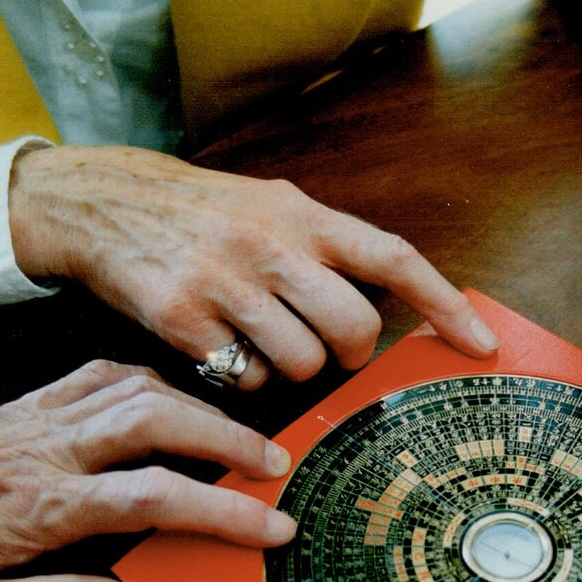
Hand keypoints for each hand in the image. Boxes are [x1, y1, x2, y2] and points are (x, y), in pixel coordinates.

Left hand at [0, 361, 297, 581]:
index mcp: (38, 506)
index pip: (151, 498)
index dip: (221, 512)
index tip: (271, 527)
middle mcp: (46, 450)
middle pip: (157, 419)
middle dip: (229, 439)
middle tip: (277, 466)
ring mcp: (37, 419)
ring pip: (136, 388)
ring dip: (199, 408)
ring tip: (241, 437)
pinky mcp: (27, 406)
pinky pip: (100, 375)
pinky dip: (151, 383)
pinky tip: (171, 402)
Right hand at [7, 145, 498, 388]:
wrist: (102, 202)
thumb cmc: (199, 213)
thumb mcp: (268, 205)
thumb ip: (322, 248)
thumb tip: (379, 307)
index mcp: (300, 214)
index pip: (391, 257)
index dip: (443, 304)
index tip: (480, 346)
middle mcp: (269, 244)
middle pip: (352, 328)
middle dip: (350, 354)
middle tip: (327, 351)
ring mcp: (224, 281)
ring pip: (300, 362)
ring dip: (290, 370)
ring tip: (258, 342)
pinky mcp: (182, 317)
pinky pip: (243, 379)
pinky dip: (241, 379)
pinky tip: (220, 349)